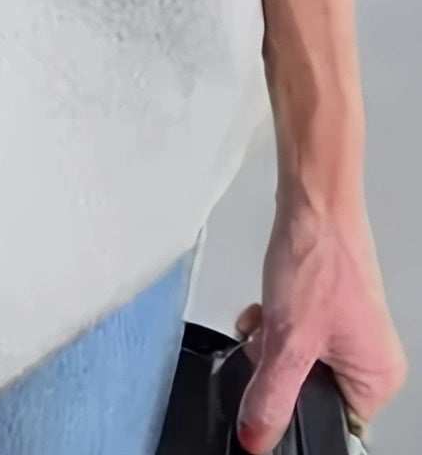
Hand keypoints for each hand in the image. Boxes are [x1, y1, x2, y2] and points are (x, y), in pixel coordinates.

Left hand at [234, 192, 405, 450]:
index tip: (270, 396)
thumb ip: (270, 397)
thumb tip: (256, 439)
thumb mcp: (288, 342)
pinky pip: (294, 331)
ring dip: (272, 343)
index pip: (333, 423)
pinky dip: (274, 323)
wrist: (312, 203)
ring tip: (266, 321)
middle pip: (310, 389)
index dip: (295, 411)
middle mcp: (369, 357)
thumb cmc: (320, 261)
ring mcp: (349, 330)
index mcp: (377, 379)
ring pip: (297, 358)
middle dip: (278, 370)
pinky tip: (263, 307)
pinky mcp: (326, 307)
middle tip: (267, 348)